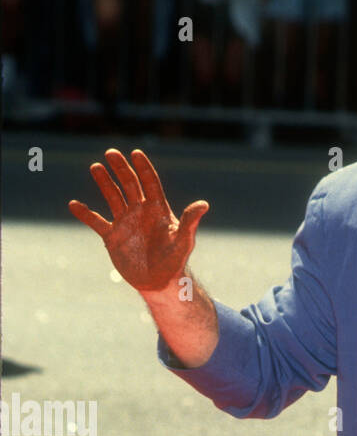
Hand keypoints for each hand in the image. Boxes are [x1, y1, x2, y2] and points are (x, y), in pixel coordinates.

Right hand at [68, 148, 208, 293]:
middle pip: (130, 184)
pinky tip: (74, 205)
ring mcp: (125, 223)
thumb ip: (189, 222)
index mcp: (158, 210)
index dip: (143, 168)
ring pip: (113, 197)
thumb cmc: (175, 262)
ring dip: (104, 182)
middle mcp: (140, 212)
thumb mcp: (183, 241)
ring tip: (96, 167)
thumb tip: (204, 205)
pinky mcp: (113, 237)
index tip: (136, 153)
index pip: (150, 183)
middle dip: (121, 168)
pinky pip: (96, 222)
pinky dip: (85, 214)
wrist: (159, 283)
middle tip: (111, 153)